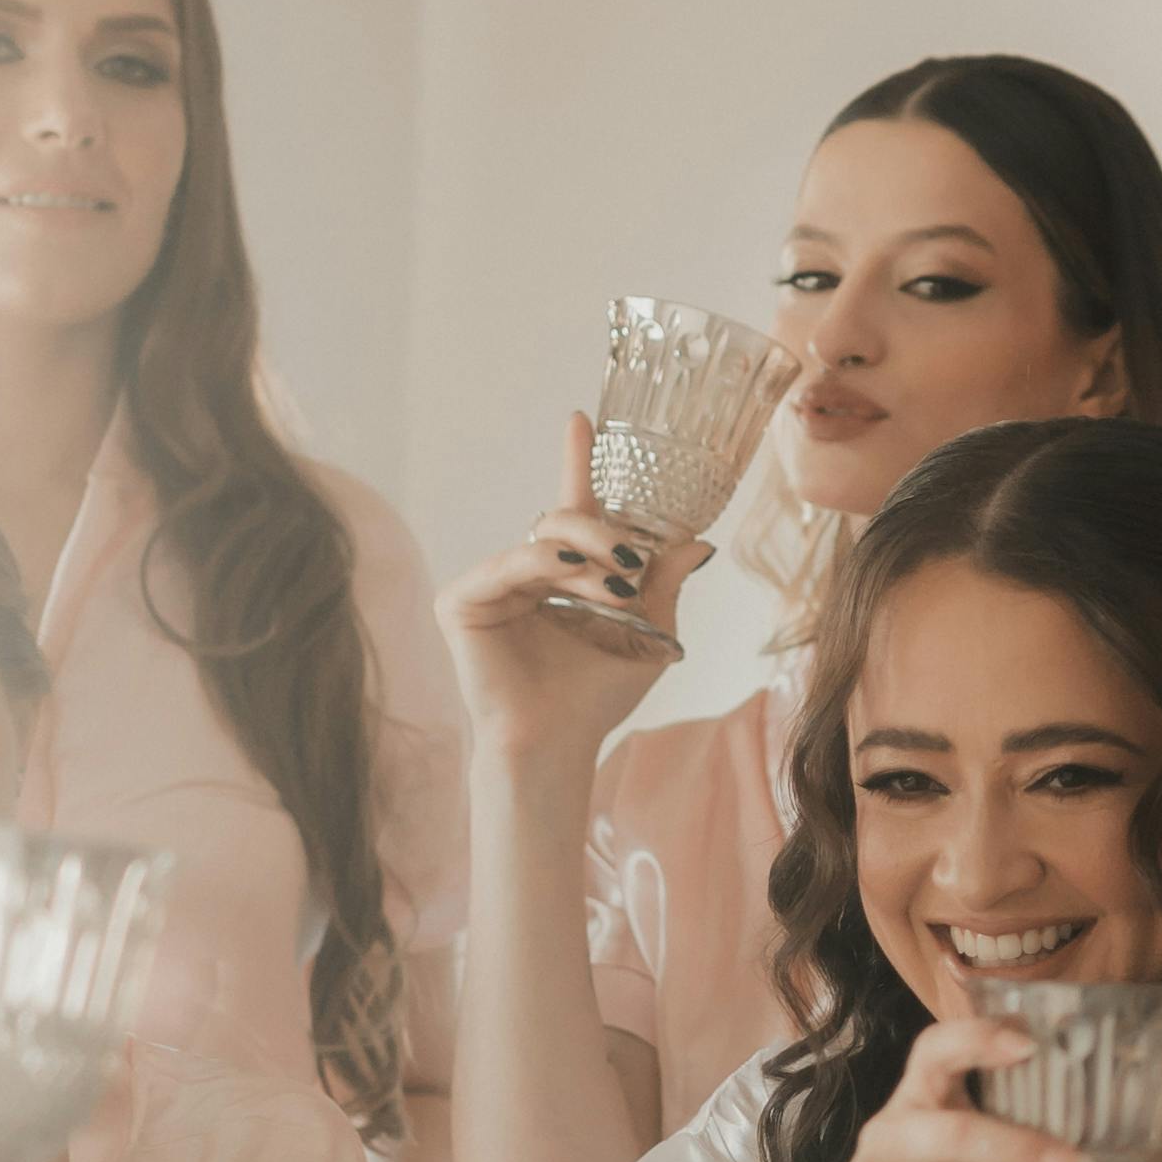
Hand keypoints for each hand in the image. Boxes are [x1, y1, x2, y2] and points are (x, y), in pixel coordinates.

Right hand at [440, 420, 706, 769]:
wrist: (558, 743)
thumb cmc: (594, 700)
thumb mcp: (648, 635)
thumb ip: (664, 585)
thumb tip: (700, 543)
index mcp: (560, 577)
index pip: (574, 510)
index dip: (576, 463)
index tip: (581, 419)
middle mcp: (523, 573)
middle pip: (565, 520)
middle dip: (606, 533)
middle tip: (632, 564)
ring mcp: (489, 584)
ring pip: (546, 539)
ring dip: (591, 561)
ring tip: (615, 594)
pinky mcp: (461, 600)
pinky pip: (512, 563)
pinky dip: (550, 570)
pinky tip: (578, 586)